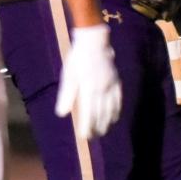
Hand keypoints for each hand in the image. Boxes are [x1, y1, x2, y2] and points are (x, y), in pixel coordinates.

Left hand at [55, 24, 121, 139]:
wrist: (94, 42)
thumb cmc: (78, 59)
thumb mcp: (69, 76)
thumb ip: (66, 95)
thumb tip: (62, 114)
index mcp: (88, 89)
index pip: (88, 114)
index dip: (87, 127)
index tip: (84, 136)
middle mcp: (101, 90)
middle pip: (100, 114)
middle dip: (97, 128)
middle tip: (93, 137)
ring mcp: (111, 86)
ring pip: (110, 109)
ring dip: (107, 122)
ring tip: (103, 131)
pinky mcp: (116, 82)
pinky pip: (118, 100)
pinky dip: (116, 111)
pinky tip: (113, 118)